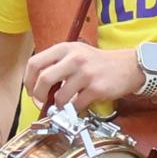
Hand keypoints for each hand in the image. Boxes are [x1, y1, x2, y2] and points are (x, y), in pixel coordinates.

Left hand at [23, 41, 142, 110]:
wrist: (128, 66)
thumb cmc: (98, 62)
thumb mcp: (76, 53)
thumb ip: (56, 63)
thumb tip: (36, 84)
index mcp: (65, 48)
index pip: (35, 63)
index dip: (28, 80)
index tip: (30, 90)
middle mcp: (75, 58)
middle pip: (43, 80)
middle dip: (38, 96)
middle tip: (41, 102)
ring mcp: (86, 73)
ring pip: (60, 96)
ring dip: (59, 105)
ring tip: (64, 103)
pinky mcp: (96, 88)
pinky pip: (77, 105)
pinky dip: (74, 109)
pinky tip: (78, 104)